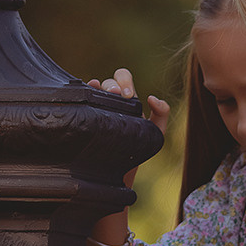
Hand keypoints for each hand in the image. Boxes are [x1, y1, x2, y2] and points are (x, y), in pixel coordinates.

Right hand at [86, 69, 169, 185]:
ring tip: (102, 96)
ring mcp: (98, 107)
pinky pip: (83, 99)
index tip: (128, 96)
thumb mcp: (155, 132)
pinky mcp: (88, 116)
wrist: (122, 167)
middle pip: (109, 81)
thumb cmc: (138, 147)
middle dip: (113, 84)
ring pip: (95, 88)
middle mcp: (111, 100)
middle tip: (117, 95)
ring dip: (99, 87)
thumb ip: (162, 114)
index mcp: (127, 99)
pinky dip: (84, 90)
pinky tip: (85, 91)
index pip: (123, 78)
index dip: (125, 81)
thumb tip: (152, 98)